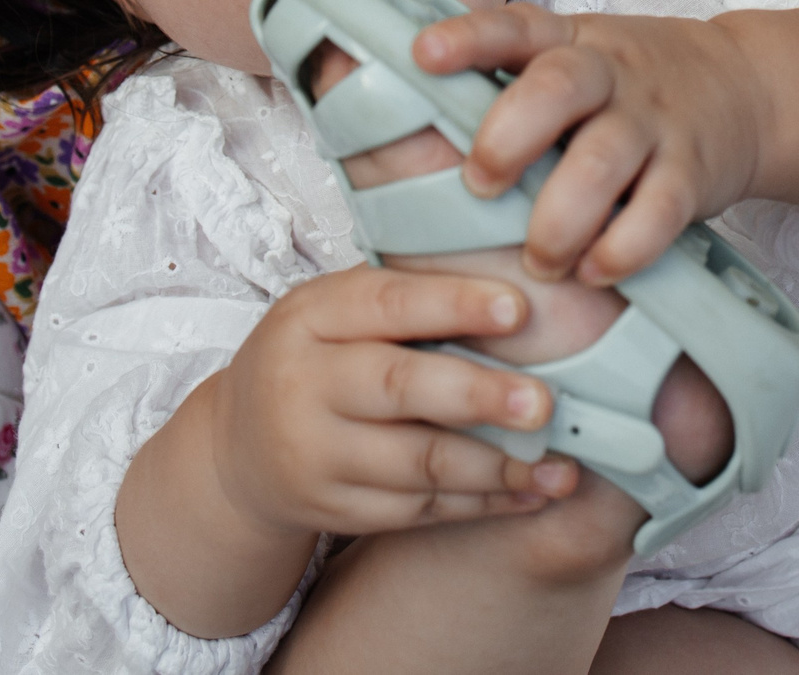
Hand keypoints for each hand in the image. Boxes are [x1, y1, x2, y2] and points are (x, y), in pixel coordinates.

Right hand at [197, 265, 577, 535]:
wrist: (238, 449)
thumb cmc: (313, 359)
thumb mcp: (333, 311)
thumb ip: (404, 298)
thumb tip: (514, 288)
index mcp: (310, 317)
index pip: (386, 303)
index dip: (454, 304)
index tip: (519, 309)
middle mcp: (304, 385)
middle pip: (398, 388)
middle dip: (478, 397)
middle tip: (544, 404)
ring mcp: (315, 455)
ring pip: (416, 464)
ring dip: (496, 467)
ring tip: (559, 466)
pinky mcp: (335, 510)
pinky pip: (418, 509)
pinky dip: (481, 504)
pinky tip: (530, 493)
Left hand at [413, 7, 767, 286]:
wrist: (747, 90)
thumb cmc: (629, 85)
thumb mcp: (574, 54)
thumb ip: (505, 71)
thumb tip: (380, 84)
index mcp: (568, 42)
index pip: (513, 27)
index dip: (468, 39)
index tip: (422, 54)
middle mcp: (610, 73)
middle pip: (558, 88)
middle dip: (508, 138)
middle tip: (480, 184)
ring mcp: (654, 120)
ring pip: (602, 161)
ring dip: (559, 217)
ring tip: (540, 258)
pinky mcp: (692, 172)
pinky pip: (657, 212)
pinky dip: (622, 248)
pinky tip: (595, 271)